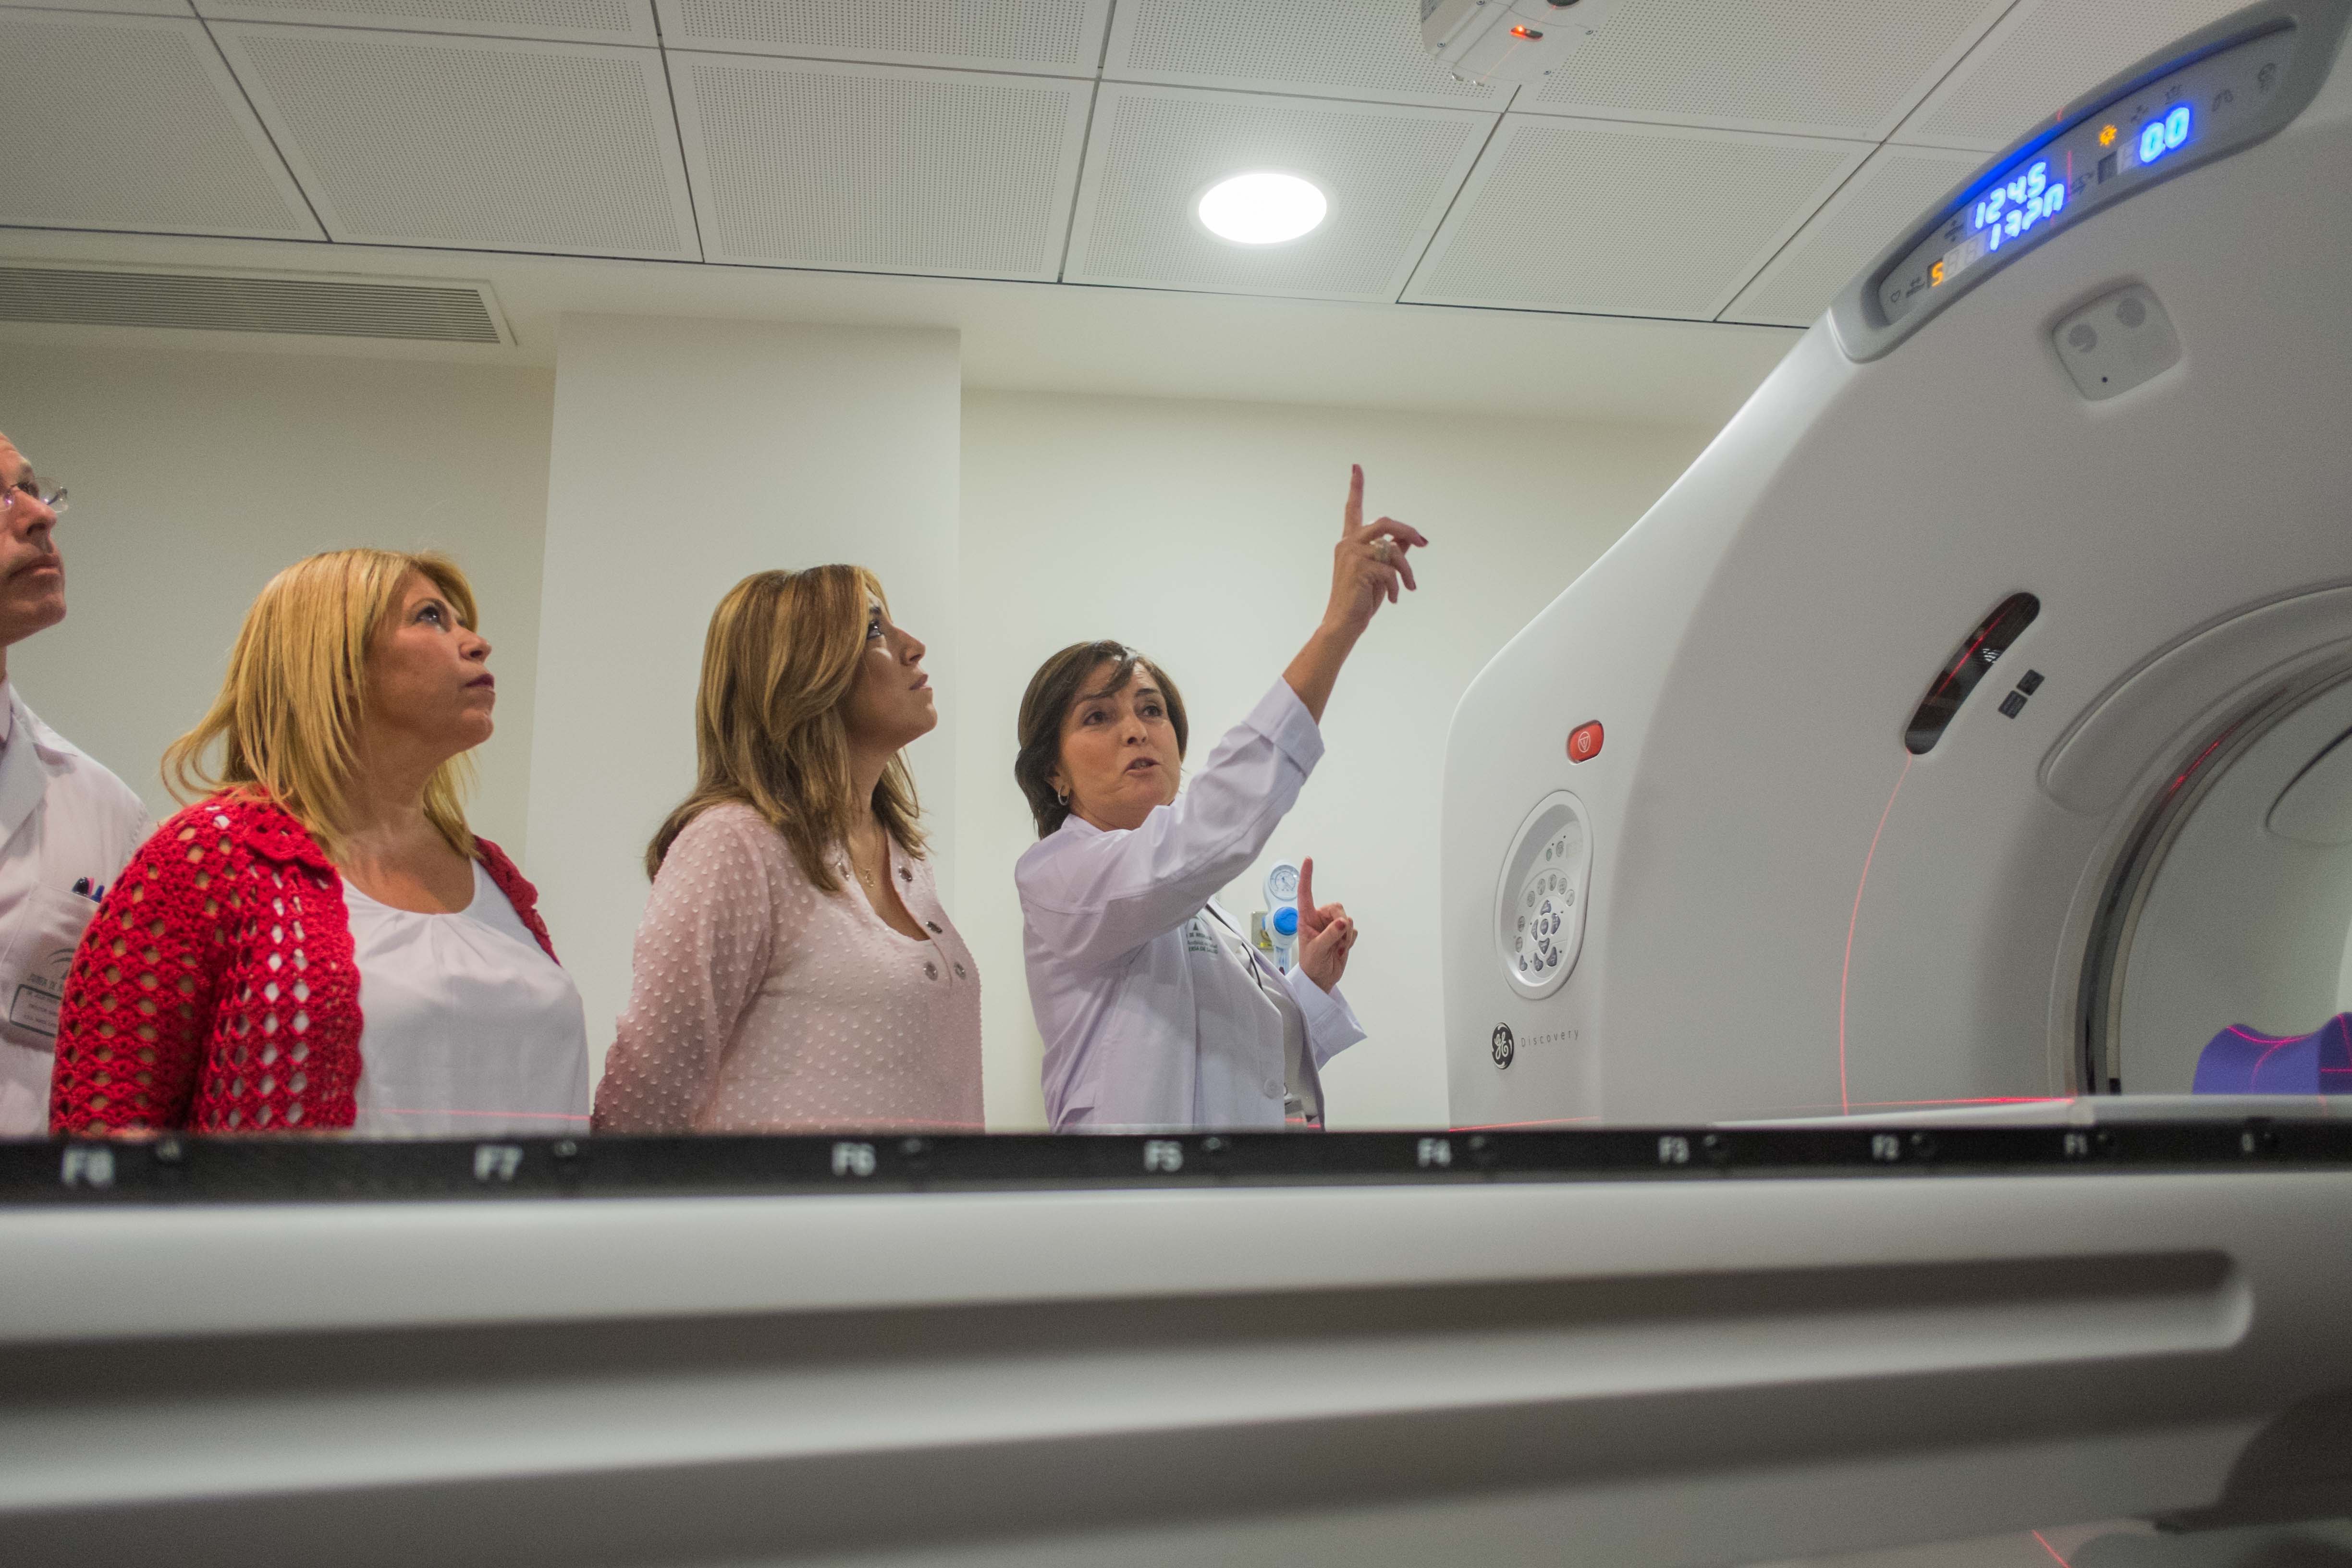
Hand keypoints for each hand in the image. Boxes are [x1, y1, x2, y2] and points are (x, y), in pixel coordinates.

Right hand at [1284, 466, 1430, 721]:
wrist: (1343, 623)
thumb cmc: (1360, 600)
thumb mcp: (1379, 572)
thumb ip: (1391, 551)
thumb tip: (1408, 537)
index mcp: (1351, 542)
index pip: (1352, 508)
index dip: (1356, 487)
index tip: (1356, 467)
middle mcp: (1348, 543)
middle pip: (1385, 522)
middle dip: (1408, 531)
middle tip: (1423, 543)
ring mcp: (1351, 554)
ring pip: (1392, 548)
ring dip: (1406, 570)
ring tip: (1408, 587)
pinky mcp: (1358, 567)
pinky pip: (1390, 569)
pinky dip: (1396, 585)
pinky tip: (1392, 599)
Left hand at [1294, 856, 1355, 993]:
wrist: (1321, 979)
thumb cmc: (1312, 964)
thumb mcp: (1317, 949)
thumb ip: (1330, 934)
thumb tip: (1343, 921)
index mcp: (1306, 918)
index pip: (1305, 893)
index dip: (1306, 876)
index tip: (1308, 860)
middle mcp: (1319, 919)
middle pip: (1336, 907)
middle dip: (1340, 922)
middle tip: (1337, 939)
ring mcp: (1333, 926)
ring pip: (1347, 918)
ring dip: (1345, 934)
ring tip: (1337, 948)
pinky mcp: (1344, 933)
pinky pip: (1353, 930)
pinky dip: (1350, 940)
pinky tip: (1341, 949)